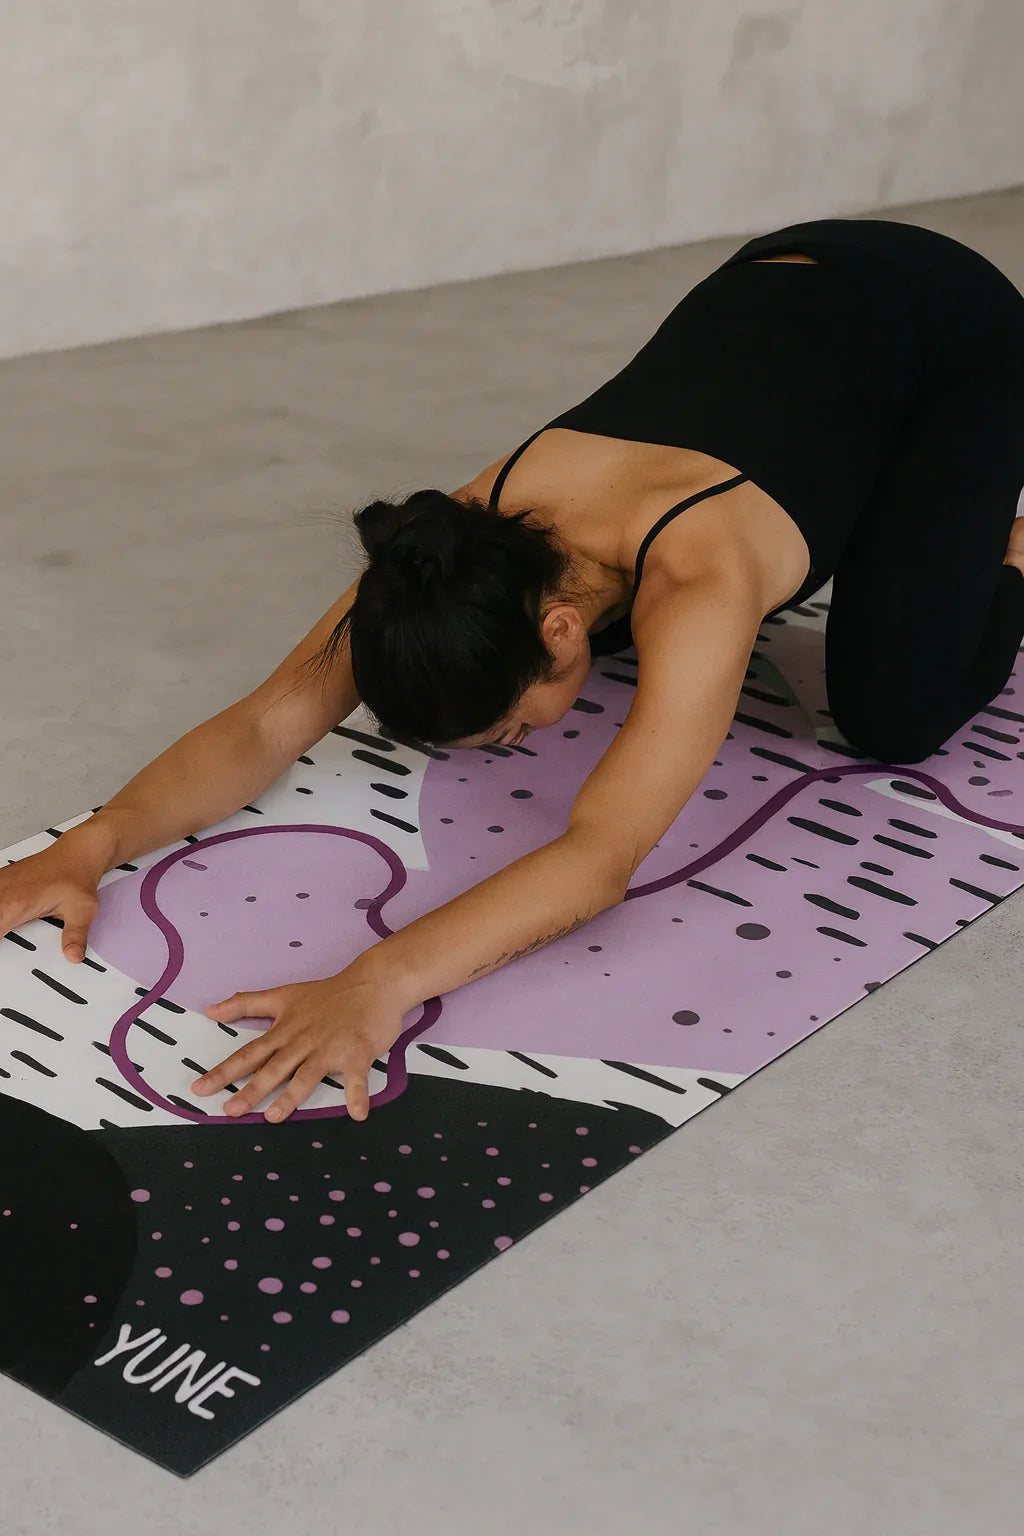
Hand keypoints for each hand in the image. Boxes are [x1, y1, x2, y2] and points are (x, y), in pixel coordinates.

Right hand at [0, 841, 104, 962]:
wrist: (77, 853)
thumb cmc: (76, 876)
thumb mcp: (82, 910)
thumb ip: (75, 935)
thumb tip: (73, 955)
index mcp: (18, 903)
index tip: (4, 948)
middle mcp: (5, 891)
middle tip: (7, 933)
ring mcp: (1, 883)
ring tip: (6, 926)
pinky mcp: (3, 879)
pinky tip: (4, 913)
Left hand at [192, 968, 408, 1122]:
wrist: (372, 983)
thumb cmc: (327, 993)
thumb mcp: (283, 994)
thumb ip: (246, 1004)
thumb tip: (210, 1010)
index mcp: (284, 1031)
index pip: (249, 1053)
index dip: (224, 1071)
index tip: (200, 1089)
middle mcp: (302, 1042)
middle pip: (273, 1068)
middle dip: (250, 1090)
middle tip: (230, 1111)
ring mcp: (330, 1048)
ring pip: (307, 1075)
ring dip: (291, 1096)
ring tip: (275, 1117)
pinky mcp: (358, 1053)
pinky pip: (357, 1078)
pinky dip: (358, 1095)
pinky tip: (357, 1114)